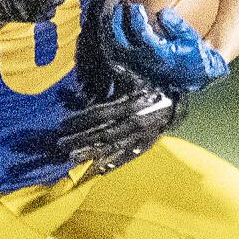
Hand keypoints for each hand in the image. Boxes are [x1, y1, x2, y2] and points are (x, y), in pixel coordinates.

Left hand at [51, 82, 184, 173]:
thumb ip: (117, 74)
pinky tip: (97, 170)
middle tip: (60, 144)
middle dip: (80, 139)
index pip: (99, 113)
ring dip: (90, 154)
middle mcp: (135, 121)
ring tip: (72, 158)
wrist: (177, 102)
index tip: (61, 125)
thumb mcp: (134, 77)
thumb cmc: (151, 87)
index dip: (79, 120)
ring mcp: (141, 136)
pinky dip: (112, 164)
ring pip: (112, 147)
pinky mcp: (146, 145)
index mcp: (130, 103)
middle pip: (102, 133)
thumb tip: (100, 68)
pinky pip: (127, 157)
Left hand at [102, 5, 228, 93]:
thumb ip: (175, 24)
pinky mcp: (134, 71)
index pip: (140, 33)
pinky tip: (111, 32)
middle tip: (120, 8)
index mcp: (160, 54)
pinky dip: (109, 44)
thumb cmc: (194, 55)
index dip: (136, 17)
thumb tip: (161, 12)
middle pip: (121, 42)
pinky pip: (115, 58)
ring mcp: (138, 68)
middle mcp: (145, 63)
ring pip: (114, 51)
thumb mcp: (189, 37)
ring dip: (109, 33)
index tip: (137, 7)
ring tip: (111, 17)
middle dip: (117, 22)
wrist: (195, 78)